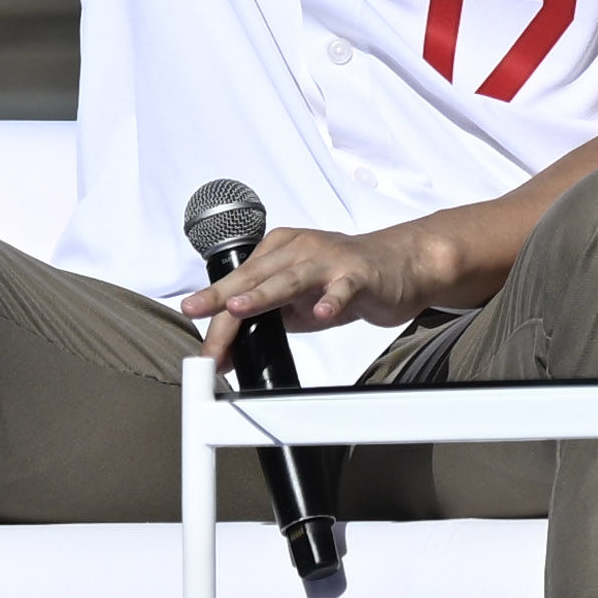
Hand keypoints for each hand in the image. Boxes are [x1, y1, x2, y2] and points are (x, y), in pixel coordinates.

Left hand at [177, 217, 443, 350]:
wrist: (401, 264)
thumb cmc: (346, 279)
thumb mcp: (298, 297)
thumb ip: (268, 313)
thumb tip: (230, 346)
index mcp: (278, 251)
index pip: (240, 285)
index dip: (217, 315)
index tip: (205, 348)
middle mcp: (299, 249)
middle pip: (255, 277)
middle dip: (222, 300)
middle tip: (196, 315)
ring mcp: (329, 260)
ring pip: (290, 277)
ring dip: (262, 293)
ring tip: (238, 308)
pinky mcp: (359, 274)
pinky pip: (343, 289)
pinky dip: (331, 300)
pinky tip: (321, 313)